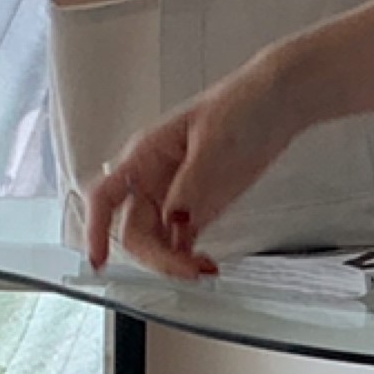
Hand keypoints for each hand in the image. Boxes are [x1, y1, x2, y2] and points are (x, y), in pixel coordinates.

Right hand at [83, 55, 298, 276]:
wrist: (277, 103)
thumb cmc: (242, 105)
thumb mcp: (214, 142)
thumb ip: (193, 183)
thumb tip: (174, 219)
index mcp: (146, 155)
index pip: (105, 196)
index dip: (95, 229)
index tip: (99, 259)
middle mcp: (154, 178)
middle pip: (135, 230)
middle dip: (155, 256)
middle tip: (187, 270)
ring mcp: (177, 195)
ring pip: (158, 241)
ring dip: (174, 262)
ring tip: (203, 270)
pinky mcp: (200, 207)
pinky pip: (182, 242)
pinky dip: (189, 258)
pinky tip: (206, 265)